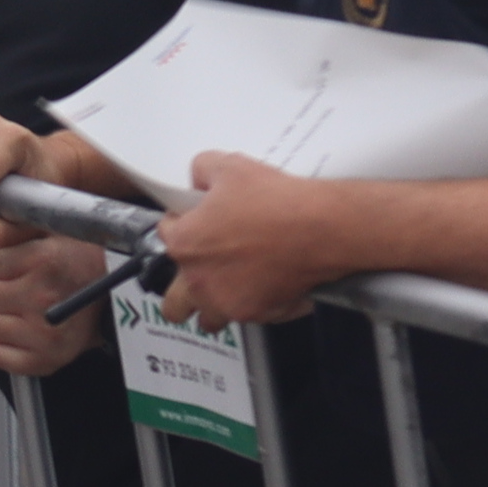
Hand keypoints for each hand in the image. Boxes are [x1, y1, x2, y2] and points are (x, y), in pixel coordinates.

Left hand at [0, 226, 109, 373]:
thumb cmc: (78, 260)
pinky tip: (11, 324)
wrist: (113, 299)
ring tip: (11, 300)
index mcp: (46, 262)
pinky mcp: (42, 361)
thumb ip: (1, 226)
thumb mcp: (44, 229)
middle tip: (4, 277)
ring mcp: (44, 336)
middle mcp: (45, 300)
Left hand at [151, 153, 334, 327]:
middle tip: (202, 270)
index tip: (197, 221)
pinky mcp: (257, 314)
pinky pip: (248, 318)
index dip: (181, 223)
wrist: (321, 228)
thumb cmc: (276, 202)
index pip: (165, 235)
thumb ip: (203, 171)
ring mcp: (227, 302)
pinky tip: (267, 286)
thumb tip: (200, 180)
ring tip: (231, 288)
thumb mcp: (230, 167)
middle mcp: (199, 280)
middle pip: (174, 301)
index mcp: (185, 243)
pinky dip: (255, 305)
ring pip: (207, 319)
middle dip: (182, 288)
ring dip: (213, 306)